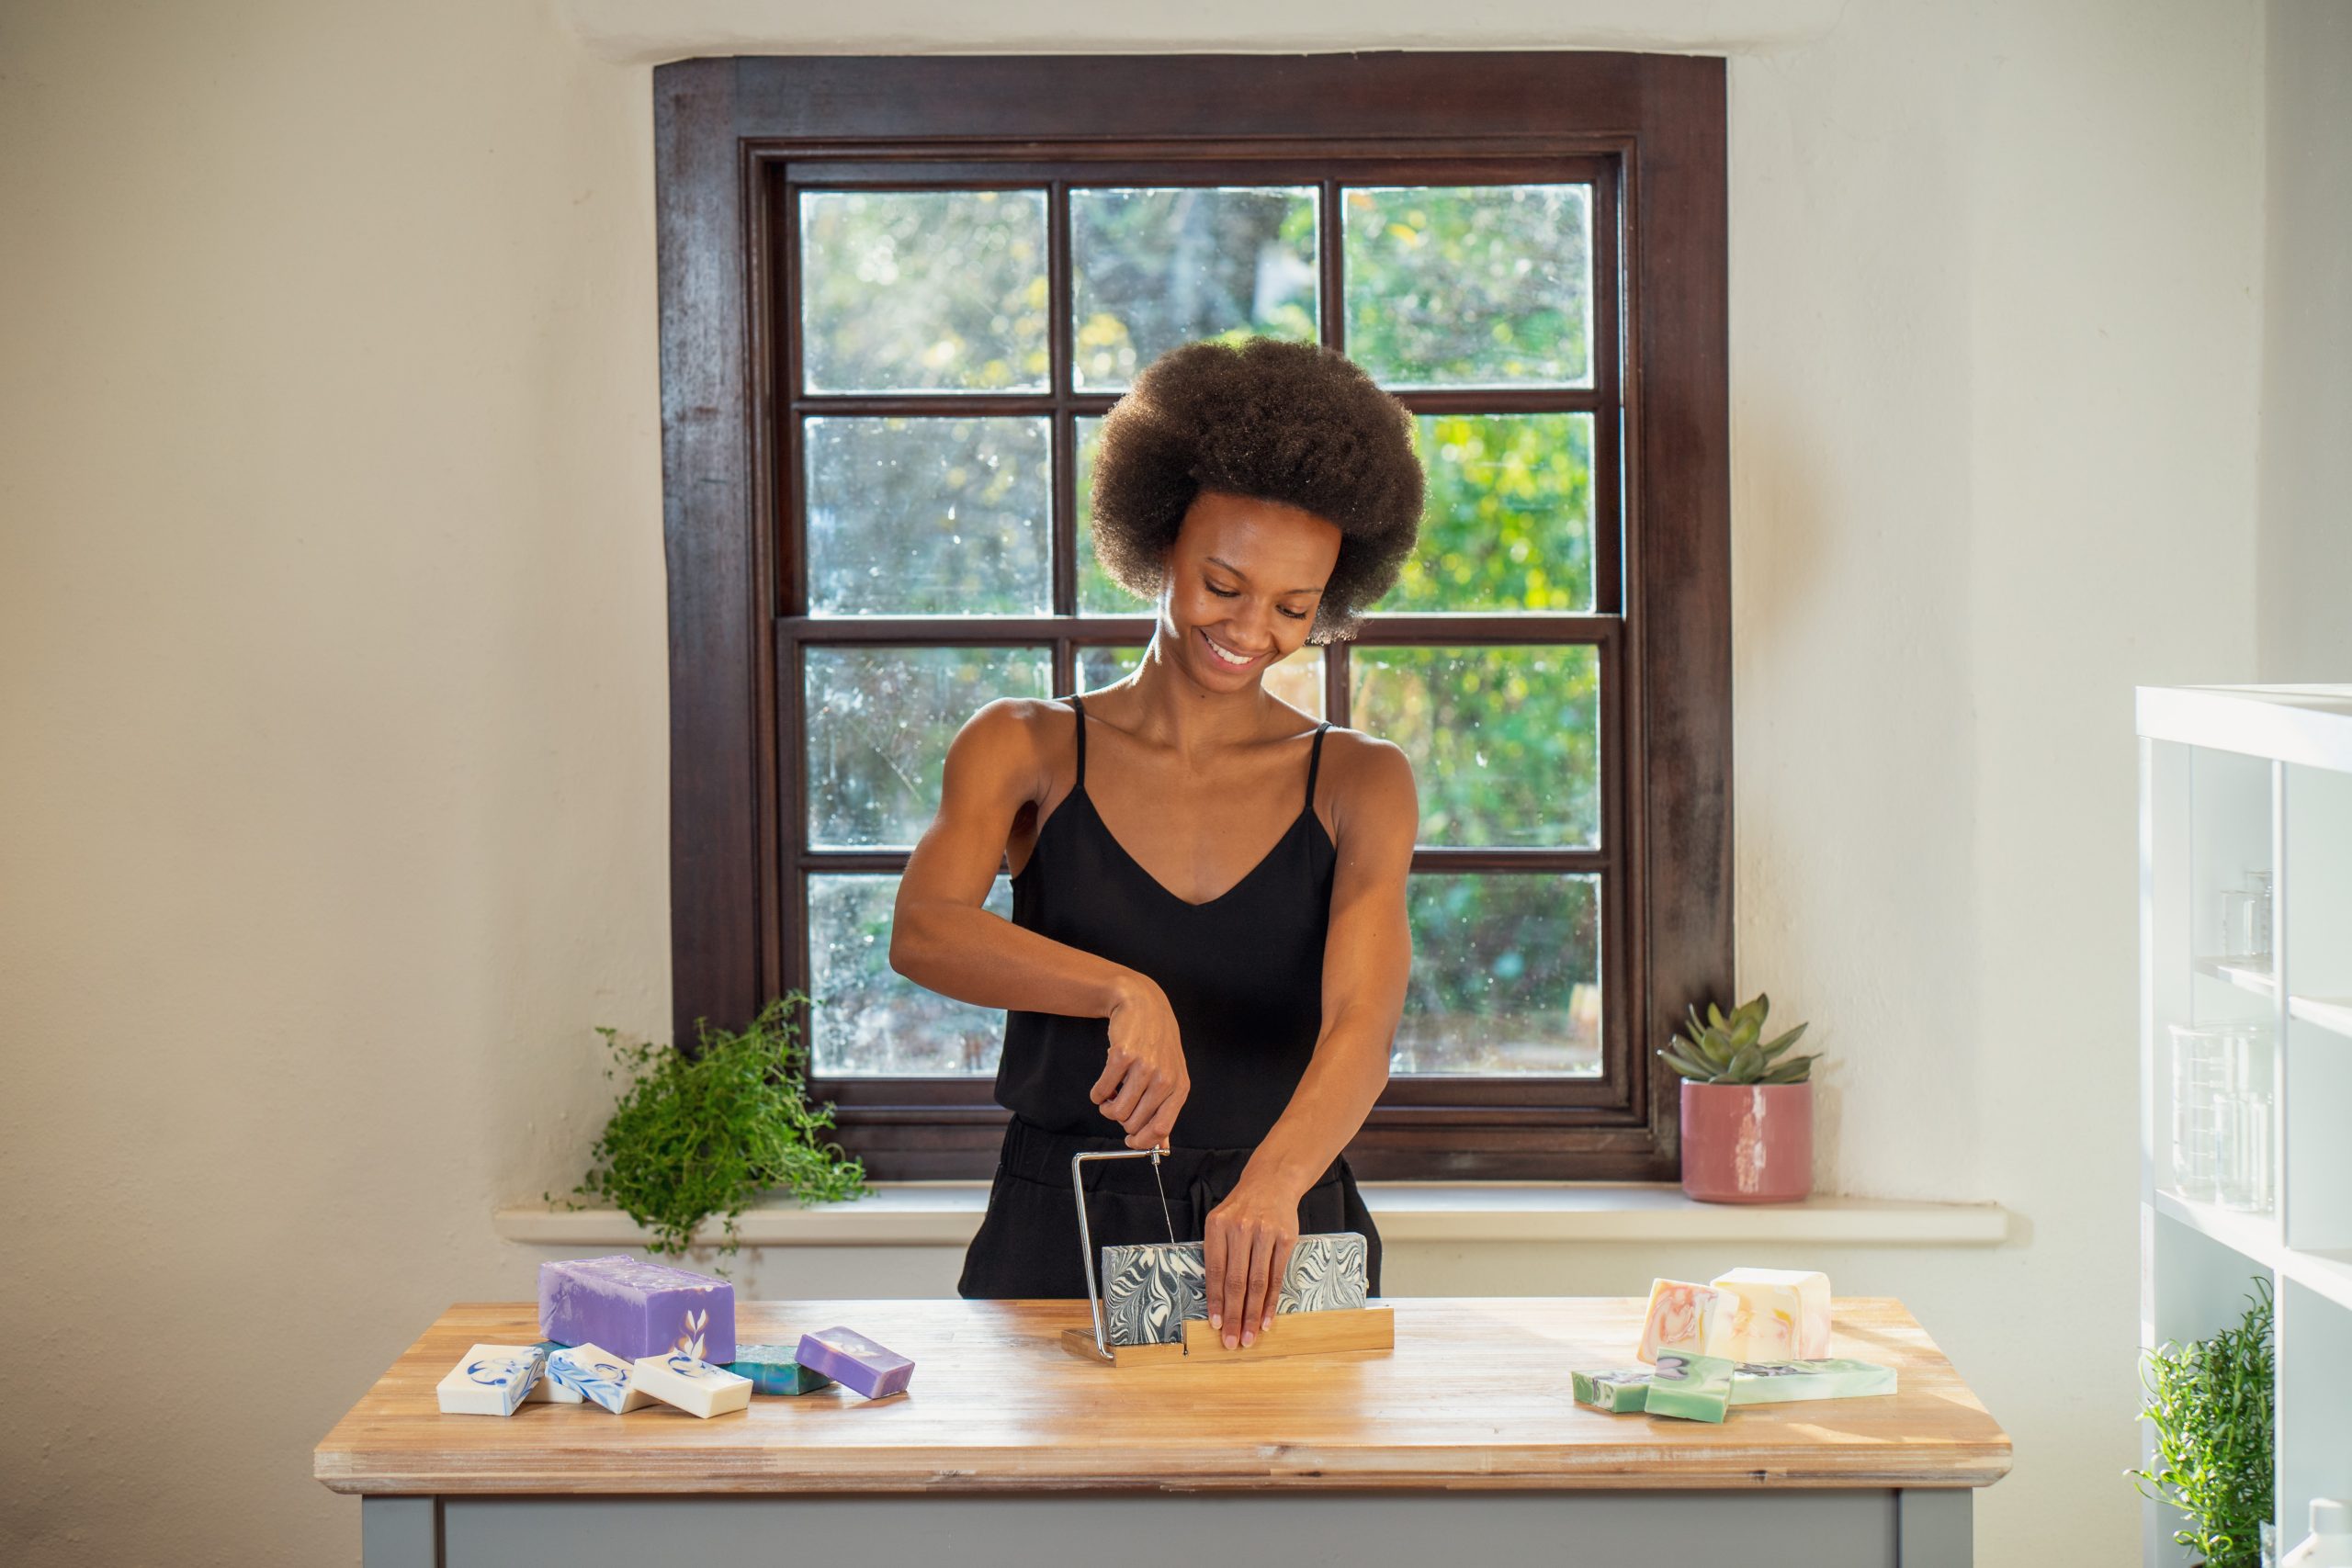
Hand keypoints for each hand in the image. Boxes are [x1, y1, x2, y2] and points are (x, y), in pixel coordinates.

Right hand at [1092, 976, 1188, 1149]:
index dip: (1141, 1141)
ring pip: (1116, 1111)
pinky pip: (1101, 1091)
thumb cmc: (1158, 1044)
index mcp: (1179, 1088)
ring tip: (1110, 1096)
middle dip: (1120, 1120)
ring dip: (1106, 1108)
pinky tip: (1103, 1086)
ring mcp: (1143, 1067)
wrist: (1144, 1005)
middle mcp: (1164, 1079)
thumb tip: (1161, 1145)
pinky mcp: (1122, 1056)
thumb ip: (1165, 1110)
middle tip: (1118, 1106)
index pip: (1160, 1129)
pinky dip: (1097, 1094)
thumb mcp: (1171, 1076)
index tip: (1130, 1141)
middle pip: (1133, 1123)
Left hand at [1203, 1175, 1301, 1348]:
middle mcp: (1240, 1229)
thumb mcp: (1220, 1222)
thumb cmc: (1241, 1209)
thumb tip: (1215, 1299)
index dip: (1215, 1301)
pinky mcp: (1285, 1239)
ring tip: (1250, 1336)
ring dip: (1253, 1314)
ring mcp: (1264, 1233)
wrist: (1271, 1183)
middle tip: (1232, 1341)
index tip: (1216, 1326)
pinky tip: (1268, 1319)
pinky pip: (1277, 1277)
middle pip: (1236, 1282)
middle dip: (1233, 1316)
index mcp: (1217, 1226)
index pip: (1215, 1271)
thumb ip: (1217, 1254)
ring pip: (1257, 1283)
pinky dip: (1271, 1302)